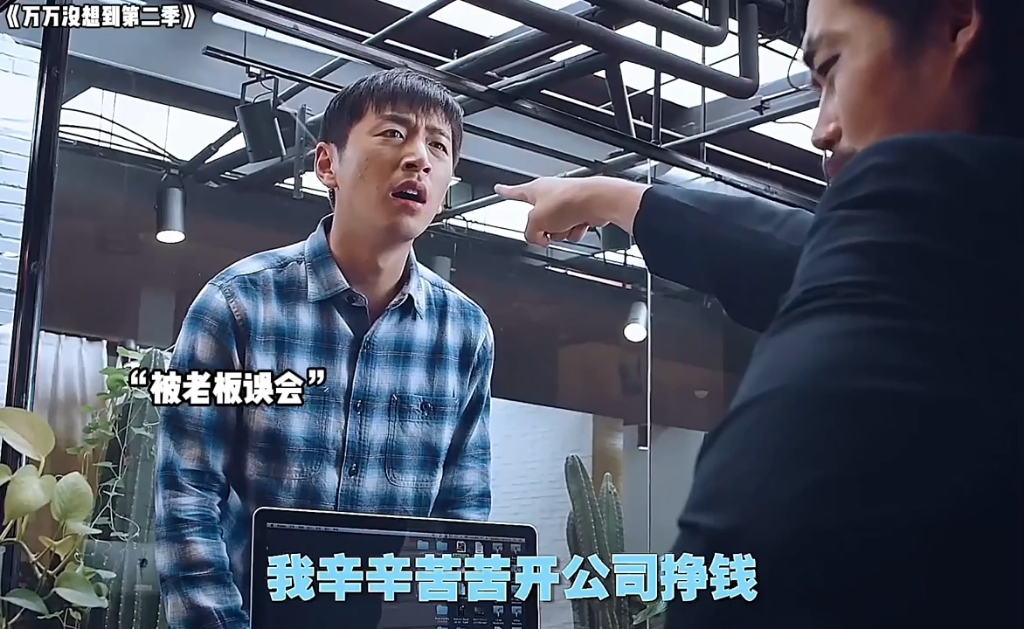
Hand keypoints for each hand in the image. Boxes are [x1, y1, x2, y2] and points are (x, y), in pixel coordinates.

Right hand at [494, 176, 649, 245]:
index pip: (514, 192)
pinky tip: (580, 225)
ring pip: (556, 229)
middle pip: (538, 221)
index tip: (498, 189)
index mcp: (535, 190)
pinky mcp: (580, 212)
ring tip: (568, 223)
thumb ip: (530, 233)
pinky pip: (571, 231)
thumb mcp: (536, 222)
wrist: (597, 201)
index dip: (505, 192)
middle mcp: (550, 194)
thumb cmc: (569, 202)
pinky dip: (575, 231)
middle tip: (549, 228)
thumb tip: (538, 238)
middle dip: (544, 228)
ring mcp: (566, 204)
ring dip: (561, 232)